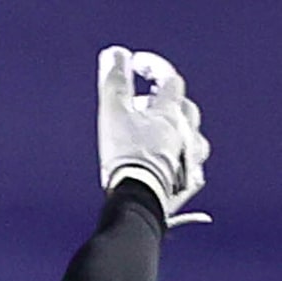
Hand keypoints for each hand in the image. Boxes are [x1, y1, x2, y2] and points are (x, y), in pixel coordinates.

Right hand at [98, 46, 209, 225]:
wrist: (138, 198)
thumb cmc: (126, 157)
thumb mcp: (113, 114)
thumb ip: (115, 83)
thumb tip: (116, 55)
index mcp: (169, 114)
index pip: (169, 80)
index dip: (154, 68)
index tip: (137, 64)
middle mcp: (185, 132)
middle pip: (185, 108)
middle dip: (167, 103)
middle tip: (146, 107)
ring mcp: (189, 158)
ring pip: (194, 138)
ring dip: (181, 133)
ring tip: (166, 137)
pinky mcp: (187, 183)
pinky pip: (194, 169)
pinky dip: (185, 163)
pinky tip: (176, 168)